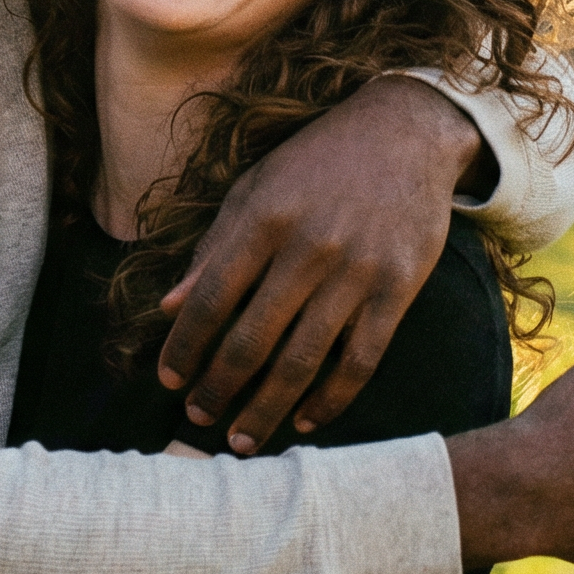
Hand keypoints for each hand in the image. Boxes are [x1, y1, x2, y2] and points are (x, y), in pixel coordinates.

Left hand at [156, 75, 479, 451]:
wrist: (405, 133)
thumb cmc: (316, 162)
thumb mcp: (255, 188)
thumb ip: (214, 248)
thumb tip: (169, 306)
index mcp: (264, 218)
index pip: (212, 298)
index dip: (185, 345)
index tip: (168, 380)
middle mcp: (309, 247)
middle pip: (253, 339)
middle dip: (218, 388)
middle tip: (198, 419)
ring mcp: (358, 271)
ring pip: (303, 360)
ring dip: (266, 408)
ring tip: (241, 440)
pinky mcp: (399, 289)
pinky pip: (360, 361)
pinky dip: (330, 399)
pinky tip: (304, 421)